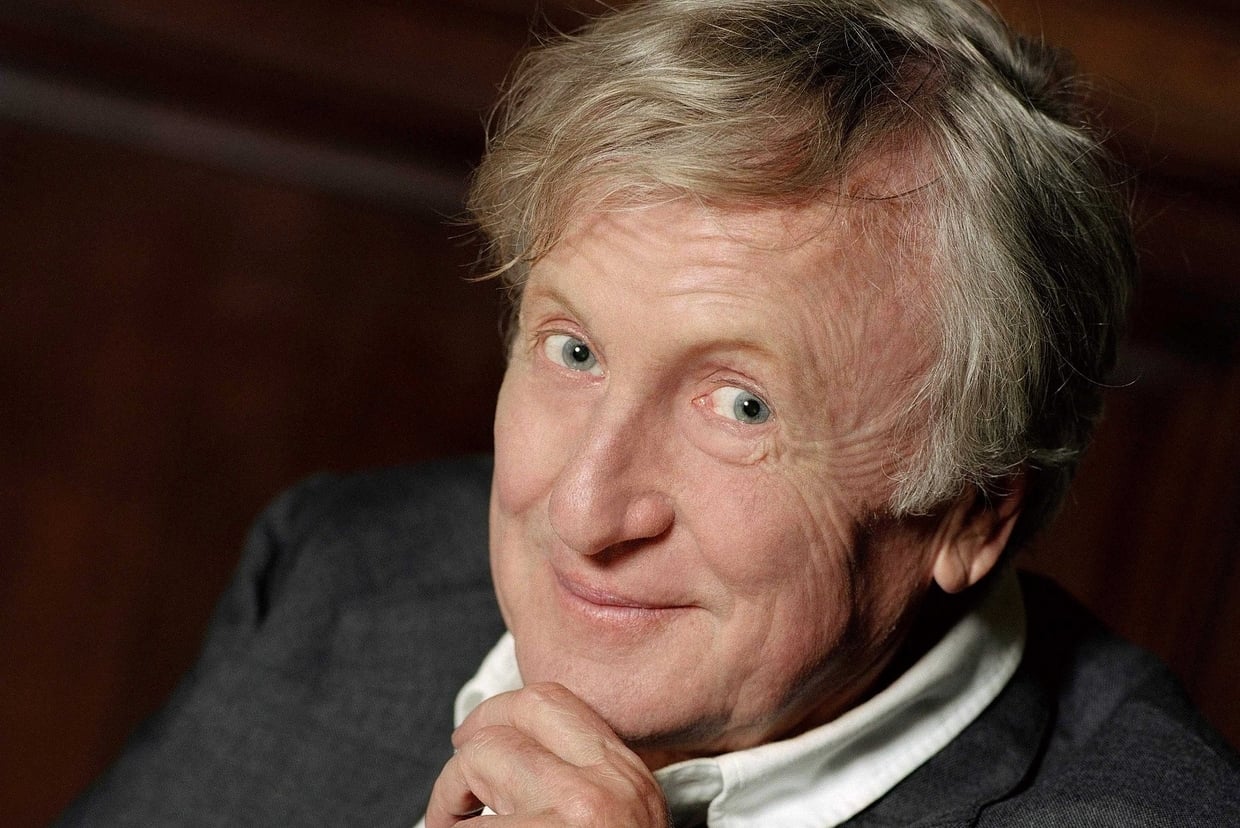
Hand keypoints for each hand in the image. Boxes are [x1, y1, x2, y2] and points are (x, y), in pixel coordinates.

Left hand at [425, 682, 670, 826]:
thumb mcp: (625, 821)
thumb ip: (588, 785)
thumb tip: (522, 766)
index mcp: (630, 777)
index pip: (559, 702)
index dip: (505, 712)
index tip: (480, 739)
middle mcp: (611, 783)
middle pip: (524, 707)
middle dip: (476, 733)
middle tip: (455, 778)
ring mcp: (580, 808)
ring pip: (482, 756)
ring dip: (448, 794)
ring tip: (449, 824)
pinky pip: (468, 822)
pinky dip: (448, 827)